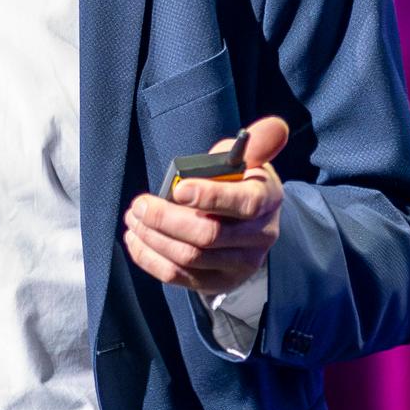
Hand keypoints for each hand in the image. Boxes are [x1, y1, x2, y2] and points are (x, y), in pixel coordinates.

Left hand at [123, 115, 287, 296]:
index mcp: (267, 200)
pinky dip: (151, 258)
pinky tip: (136, 240)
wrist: (247, 222)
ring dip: (153, 238)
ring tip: (134, 218)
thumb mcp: (249, 158)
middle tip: (139, 204)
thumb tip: (276, 126)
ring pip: (189, 258)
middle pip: (207, 236)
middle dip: (165, 219)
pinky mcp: (219, 282)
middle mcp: (259, 238)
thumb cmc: (239, 182)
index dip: (209, 197)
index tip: (177, 189)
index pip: (243, 203)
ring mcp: (240, 265)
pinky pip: (179, 277)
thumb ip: (258, 140)